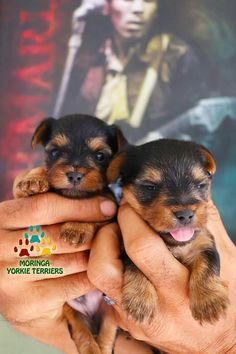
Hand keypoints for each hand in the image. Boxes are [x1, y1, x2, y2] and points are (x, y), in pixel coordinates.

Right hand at [0, 191, 115, 353]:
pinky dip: (91, 276)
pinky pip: (70, 285)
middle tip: (114, 225)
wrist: (19, 297)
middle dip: (92, 229)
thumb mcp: (25, 219)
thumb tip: (44, 173)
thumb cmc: (28, 248)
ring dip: (95, 252)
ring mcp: (6, 279)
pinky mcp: (21, 305)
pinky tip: (101, 269)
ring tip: (111, 245)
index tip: (107, 205)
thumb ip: (33, 196)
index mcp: (1, 219)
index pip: (44, 206)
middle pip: (58, 234)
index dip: (80, 205)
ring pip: (67, 260)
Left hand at [88, 203, 235, 353]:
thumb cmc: (228, 295)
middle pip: (106, 265)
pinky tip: (125, 258)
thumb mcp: (223, 257)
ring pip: (97, 277)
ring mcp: (136, 317)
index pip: (141, 247)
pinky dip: (110, 265)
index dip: (130, 218)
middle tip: (121, 218)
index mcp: (179, 286)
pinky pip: (105, 288)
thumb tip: (194, 190)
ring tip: (118, 236)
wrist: (223, 343)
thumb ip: (207, 223)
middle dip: (108, 231)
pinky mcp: (127, 322)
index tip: (131, 205)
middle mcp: (152, 305)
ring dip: (102, 248)